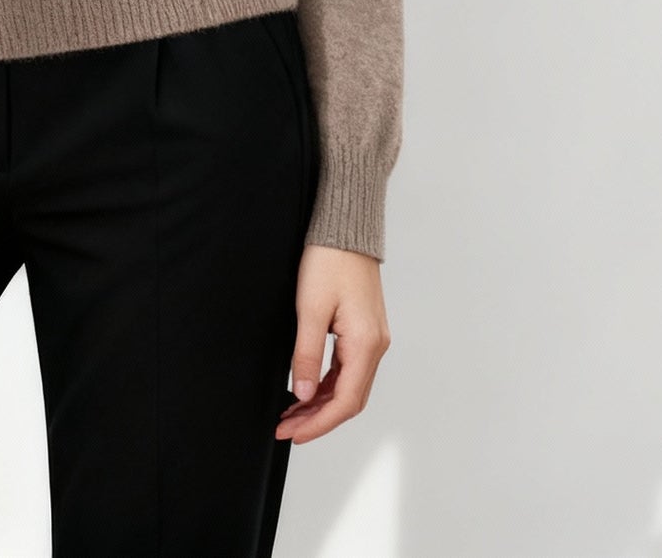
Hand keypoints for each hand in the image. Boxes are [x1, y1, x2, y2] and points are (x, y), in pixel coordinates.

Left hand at [276, 243, 389, 442]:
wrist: (345, 228)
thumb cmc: (329, 261)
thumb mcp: (310, 308)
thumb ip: (306, 354)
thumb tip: (301, 394)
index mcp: (365, 344)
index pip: (344, 402)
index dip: (317, 423)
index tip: (292, 433)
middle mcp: (375, 346)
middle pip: (349, 400)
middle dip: (317, 419)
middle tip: (286, 429)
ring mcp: (372, 339)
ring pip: (348, 386)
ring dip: (321, 403)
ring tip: (291, 414)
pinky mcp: (364, 330)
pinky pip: (348, 369)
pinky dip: (327, 384)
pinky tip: (307, 389)